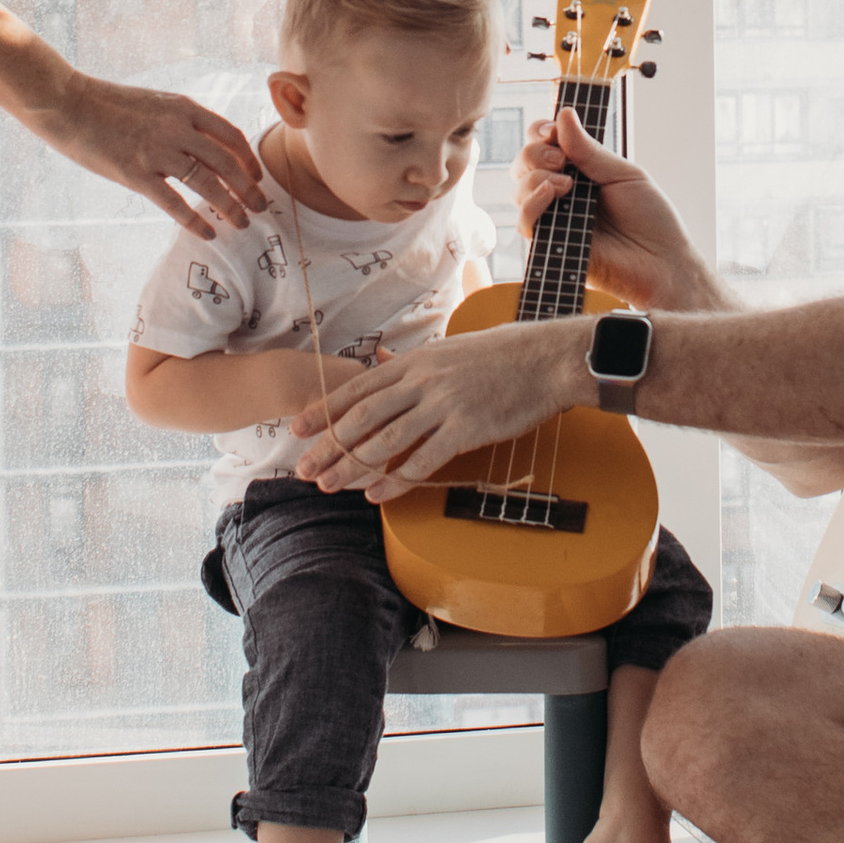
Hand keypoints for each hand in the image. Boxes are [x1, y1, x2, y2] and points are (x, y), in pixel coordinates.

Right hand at [38, 78, 264, 235]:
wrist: (68, 102)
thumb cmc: (108, 104)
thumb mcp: (155, 103)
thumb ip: (180, 120)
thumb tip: (204, 143)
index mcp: (184, 108)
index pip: (231, 135)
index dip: (248, 159)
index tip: (256, 177)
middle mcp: (176, 129)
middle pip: (227, 163)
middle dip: (249, 189)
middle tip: (262, 208)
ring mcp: (156, 151)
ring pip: (207, 184)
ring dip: (230, 207)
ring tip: (242, 224)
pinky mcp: (135, 173)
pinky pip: (174, 203)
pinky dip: (196, 221)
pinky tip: (209, 233)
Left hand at [291, 316, 584, 496]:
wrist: (546, 360)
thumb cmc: (503, 353)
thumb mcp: (449, 347)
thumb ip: (412, 360)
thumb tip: (380, 358)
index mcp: (415, 361)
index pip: (358, 388)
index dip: (325, 410)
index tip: (297, 429)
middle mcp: (422, 382)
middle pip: (362, 418)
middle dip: (328, 446)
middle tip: (304, 469)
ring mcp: (443, 405)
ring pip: (385, 441)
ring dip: (353, 467)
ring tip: (331, 486)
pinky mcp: (465, 429)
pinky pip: (423, 459)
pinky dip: (396, 479)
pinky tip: (378, 495)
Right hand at [516, 106, 720, 312]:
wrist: (663, 261)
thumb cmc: (651, 218)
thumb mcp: (623, 174)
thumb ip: (589, 150)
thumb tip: (563, 115)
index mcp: (579, 172)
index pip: (543, 145)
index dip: (540, 132)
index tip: (551, 130)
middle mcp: (562, 193)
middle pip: (523, 164)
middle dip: (534, 153)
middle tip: (561, 159)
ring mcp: (555, 219)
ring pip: (519, 190)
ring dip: (536, 176)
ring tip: (567, 183)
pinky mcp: (552, 245)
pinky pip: (525, 223)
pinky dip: (532, 203)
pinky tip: (553, 194)